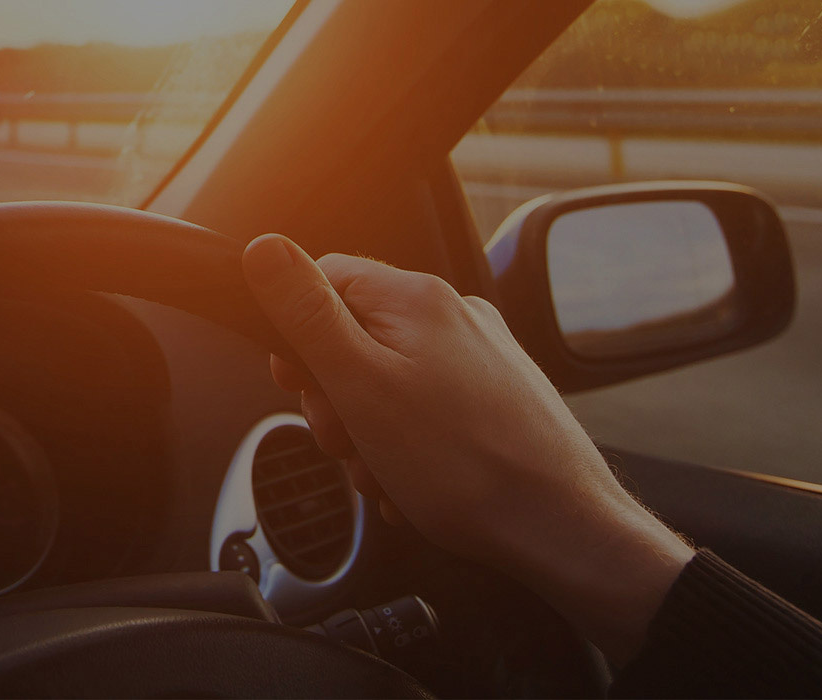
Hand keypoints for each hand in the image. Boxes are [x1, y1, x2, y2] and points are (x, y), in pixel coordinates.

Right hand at [241, 234, 692, 663]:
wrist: (558, 527)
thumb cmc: (462, 465)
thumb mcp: (359, 385)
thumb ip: (307, 314)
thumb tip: (264, 249)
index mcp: (416, 298)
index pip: (323, 279)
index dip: (296, 335)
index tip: (297, 383)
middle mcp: (454, 315)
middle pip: (353, 336)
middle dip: (336, 398)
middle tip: (350, 441)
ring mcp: (481, 356)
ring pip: (387, 382)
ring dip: (369, 434)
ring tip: (389, 473)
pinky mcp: (497, 397)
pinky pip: (425, 411)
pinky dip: (407, 447)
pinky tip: (415, 483)